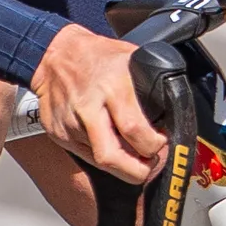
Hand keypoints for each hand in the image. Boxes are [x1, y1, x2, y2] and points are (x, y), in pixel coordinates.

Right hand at [31, 20, 167, 186]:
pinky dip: (101, 155)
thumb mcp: (130, 58)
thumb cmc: (96, 55)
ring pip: (98, 161)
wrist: (53, 53)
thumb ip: (150, 83)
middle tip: (148, 166)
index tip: (159, 143)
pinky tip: (109, 144)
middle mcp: (88, 107)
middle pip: (111, 157)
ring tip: (132, 154)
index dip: (152, 145)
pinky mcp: (57, 133)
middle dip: (135, 172)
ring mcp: (69, 123)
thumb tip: (172, 109)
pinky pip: (84, 155)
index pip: (134, 130)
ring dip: (120, 164)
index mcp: (111, 86)